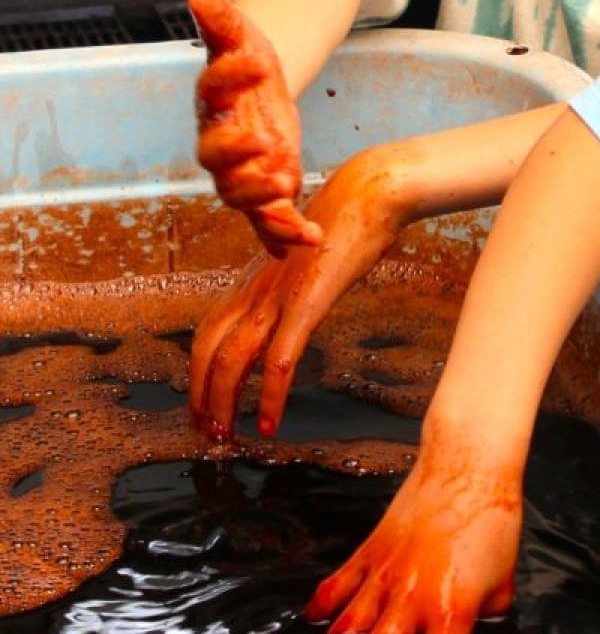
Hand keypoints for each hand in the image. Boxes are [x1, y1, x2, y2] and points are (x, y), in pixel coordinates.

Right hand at [188, 0, 322, 255]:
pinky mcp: (263, 187)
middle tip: (268, 145)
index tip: (256, 63)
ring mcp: (239, 169)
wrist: (257, 87)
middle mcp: (218, 141)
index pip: (212, 90)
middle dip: (238, 157)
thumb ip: (221, 17)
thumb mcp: (242, 35)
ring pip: (238, 195)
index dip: (229, 77)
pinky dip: (284, 233)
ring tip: (288, 188)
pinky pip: (266, 219)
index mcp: (213, 100)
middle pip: (214, 159)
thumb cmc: (244, 61)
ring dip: (261, 198)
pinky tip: (311, 239)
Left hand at [188, 151, 407, 439]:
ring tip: (227, 439)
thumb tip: (299, 304)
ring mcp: (278, 296)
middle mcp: (255, 290)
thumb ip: (295, 283)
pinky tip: (270, 421)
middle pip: (207, 351)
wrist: (368, 194)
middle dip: (200, 396)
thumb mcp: (308, 258)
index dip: (198, 373)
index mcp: (254, 280)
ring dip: (223, 404)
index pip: (208, 332)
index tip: (201, 405)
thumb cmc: (346, 223)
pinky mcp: (306, 303)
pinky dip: (269, 395)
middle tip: (205, 434)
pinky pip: (279, 359)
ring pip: (232, 360)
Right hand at [305, 421, 522, 633]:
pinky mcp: (365, 554)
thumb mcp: (504, 581)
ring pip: (349, 629)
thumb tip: (470, 632)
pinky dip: (322, 610)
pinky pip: (331, 590)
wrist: (469, 468)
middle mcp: (410, 601)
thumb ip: (484, 617)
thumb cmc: (491, 520)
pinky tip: (323, 622)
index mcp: (448, 612)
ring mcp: (382, 578)